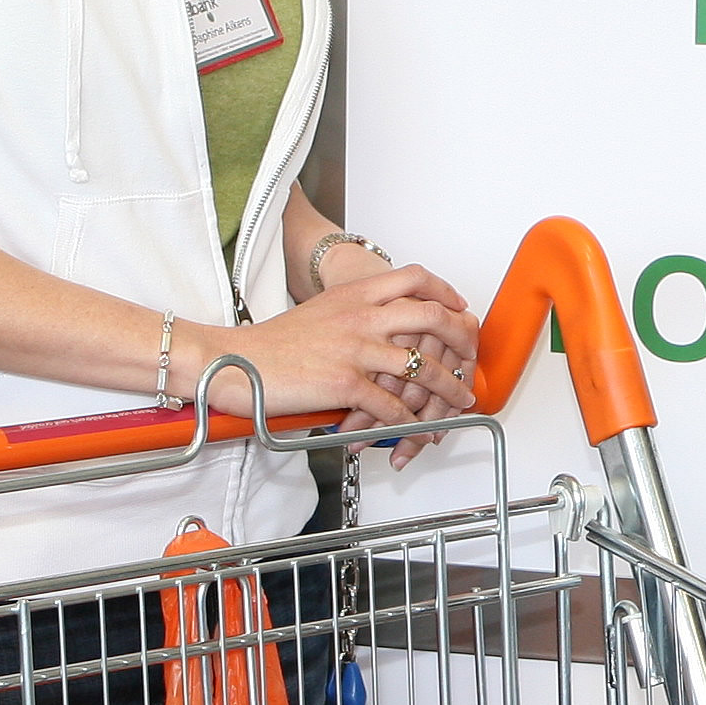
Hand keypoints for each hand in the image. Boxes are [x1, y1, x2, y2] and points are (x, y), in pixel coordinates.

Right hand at [218, 262, 478, 426]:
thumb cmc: (273, 343)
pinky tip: (414, 425)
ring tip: (459, 401)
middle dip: (462, 341)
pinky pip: (393, 405)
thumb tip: (389, 326)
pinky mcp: (345, 384)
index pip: (415, 278)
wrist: (235, 361)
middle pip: (433, 318)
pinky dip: (410, 420)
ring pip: (422, 367)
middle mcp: (360, 316)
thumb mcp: (321, 312)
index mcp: (354, 294)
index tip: (458, 308)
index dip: (445, 292)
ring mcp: (355, 349)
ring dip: (448, 389)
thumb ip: (356, 312)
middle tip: (470, 358)